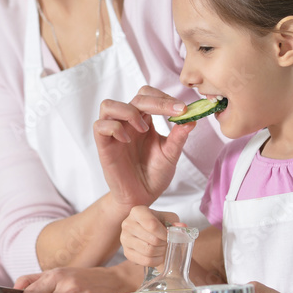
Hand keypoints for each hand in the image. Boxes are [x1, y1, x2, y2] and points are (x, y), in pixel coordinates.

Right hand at [93, 87, 195, 212]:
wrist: (141, 197)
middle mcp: (128, 123)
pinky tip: (127, 141)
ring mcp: (114, 133)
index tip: (183, 109)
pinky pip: (100, 126)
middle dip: (157, 101)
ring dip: (129, 112)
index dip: (164, 97)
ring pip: (108, 105)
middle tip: (174, 112)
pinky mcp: (104, 146)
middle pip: (135, 97)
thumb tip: (192, 119)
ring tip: (143, 128)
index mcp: (144, 120)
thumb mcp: (171, 154)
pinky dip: (114, 128)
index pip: (148, 95)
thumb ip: (178, 137)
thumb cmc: (154, 174)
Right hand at [119, 206, 180, 266]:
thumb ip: (175, 222)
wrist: (150, 234)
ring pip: (148, 251)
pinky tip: (158, 255)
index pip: (152, 224)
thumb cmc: (160, 225)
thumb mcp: (169, 219)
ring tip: (162, 248)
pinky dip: (156, 260)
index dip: (165, 233)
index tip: (169, 236)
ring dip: (160, 252)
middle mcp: (127, 224)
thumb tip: (182, 227)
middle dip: (164, 243)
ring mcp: (124, 239)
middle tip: (166, 242)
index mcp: (137, 211)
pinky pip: (145, 261)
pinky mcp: (127, 252)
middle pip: (152, 239)